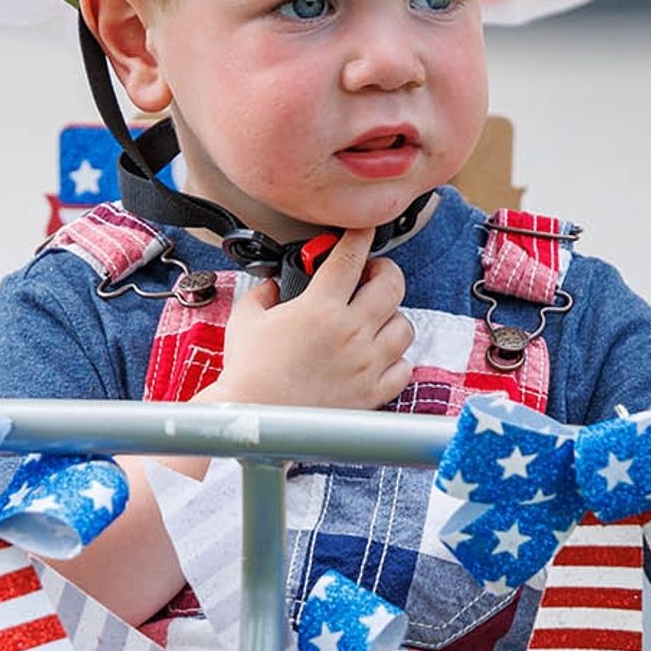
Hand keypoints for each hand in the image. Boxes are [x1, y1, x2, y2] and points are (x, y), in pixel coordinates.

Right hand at [202, 229, 413, 410]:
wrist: (255, 420)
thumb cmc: (249, 373)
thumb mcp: (246, 319)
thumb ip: (263, 293)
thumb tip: (273, 285)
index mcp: (319, 308)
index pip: (350, 256)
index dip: (360, 235)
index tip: (363, 230)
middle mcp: (350, 332)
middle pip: (392, 285)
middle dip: (385, 271)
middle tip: (373, 274)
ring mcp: (366, 364)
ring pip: (404, 326)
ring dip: (392, 317)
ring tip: (375, 319)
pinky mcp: (372, 393)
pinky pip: (404, 368)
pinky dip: (396, 360)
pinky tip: (378, 357)